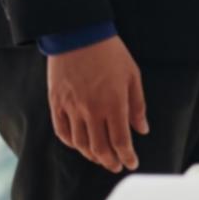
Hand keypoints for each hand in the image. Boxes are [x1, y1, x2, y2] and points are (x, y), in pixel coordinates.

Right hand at [47, 36, 147, 172]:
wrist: (78, 33)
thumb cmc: (110, 53)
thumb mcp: (132, 76)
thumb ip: (137, 106)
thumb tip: (142, 130)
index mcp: (113, 104)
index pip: (121, 141)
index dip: (127, 156)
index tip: (132, 163)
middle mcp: (91, 110)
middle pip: (100, 148)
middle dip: (110, 161)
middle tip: (117, 166)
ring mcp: (71, 108)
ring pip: (80, 143)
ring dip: (92, 156)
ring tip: (101, 158)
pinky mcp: (56, 103)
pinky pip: (62, 131)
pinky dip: (71, 143)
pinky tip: (80, 145)